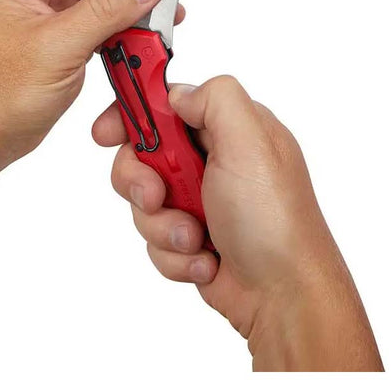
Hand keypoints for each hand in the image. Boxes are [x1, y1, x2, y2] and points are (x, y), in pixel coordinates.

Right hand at [92, 76, 382, 370]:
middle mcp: (212, 162)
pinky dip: (174, 254)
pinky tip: (206, 260)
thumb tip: (177, 95)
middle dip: (142, 181)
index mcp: (228, 130)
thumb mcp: (251, 142)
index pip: (165, 106)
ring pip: (143, 202)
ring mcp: (200, 200)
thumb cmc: (275, 221)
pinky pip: (154, 238)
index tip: (107, 133)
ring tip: (196, 239)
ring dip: (163, 225)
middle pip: (142, 155)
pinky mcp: (191, 236)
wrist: (283, 295)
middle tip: (157, 196)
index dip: (131, 115)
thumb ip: (214, 100)